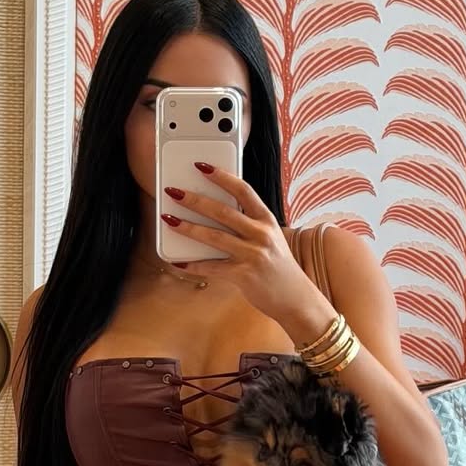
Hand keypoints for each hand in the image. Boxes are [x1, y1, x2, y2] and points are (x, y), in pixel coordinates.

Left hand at [162, 164, 329, 339]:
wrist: (296, 298)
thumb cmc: (278, 267)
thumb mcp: (270, 239)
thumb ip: (249, 226)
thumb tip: (215, 215)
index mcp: (267, 220)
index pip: (243, 190)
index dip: (222, 177)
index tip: (202, 167)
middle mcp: (261, 234)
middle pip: (223, 211)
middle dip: (195, 200)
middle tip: (174, 192)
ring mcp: (252, 254)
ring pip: (214, 237)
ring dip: (188, 228)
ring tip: (169, 220)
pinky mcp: (244, 275)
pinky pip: (212, 268)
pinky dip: (193, 265)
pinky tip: (177, 261)